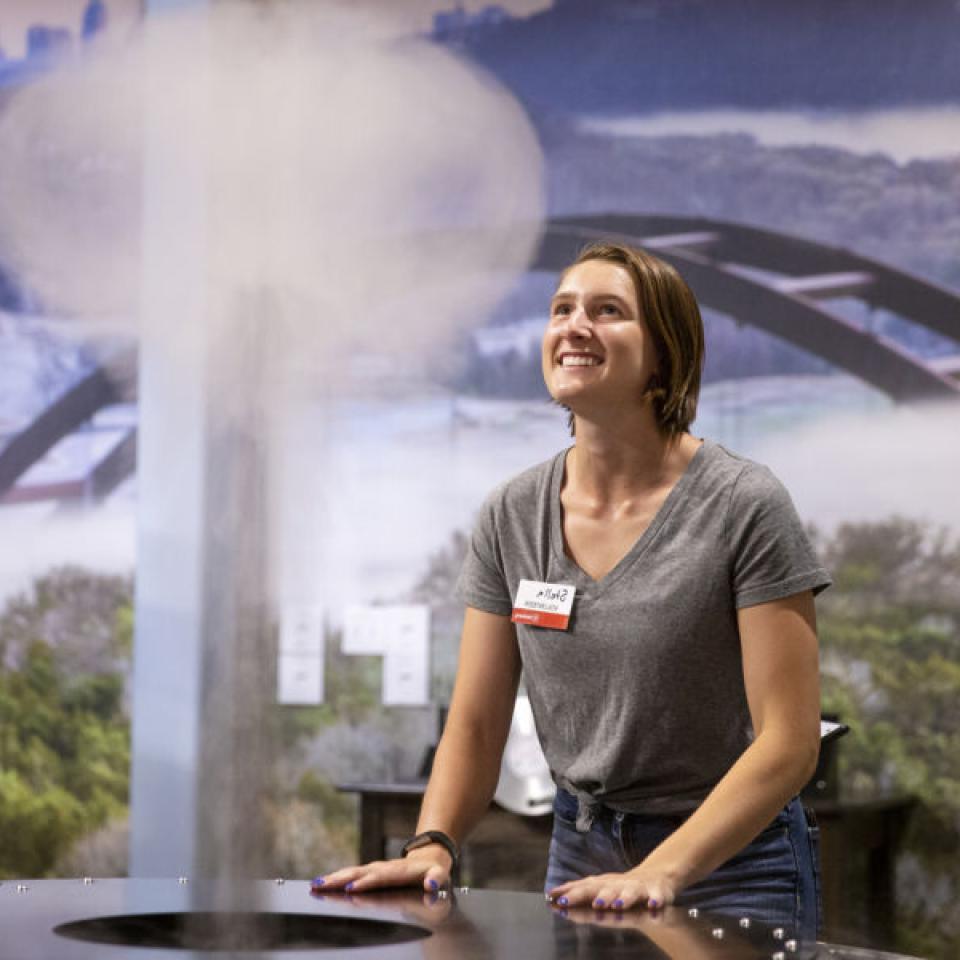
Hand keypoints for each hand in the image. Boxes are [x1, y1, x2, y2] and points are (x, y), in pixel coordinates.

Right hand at [313, 846, 452, 894]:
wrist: (429, 855)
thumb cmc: (434, 870)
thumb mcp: (440, 874)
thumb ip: (436, 878)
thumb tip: (431, 883)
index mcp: (399, 870)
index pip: (381, 877)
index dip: (366, 882)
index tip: (351, 887)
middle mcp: (384, 867)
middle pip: (360, 872)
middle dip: (341, 879)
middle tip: (323, 885)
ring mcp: (375, 868)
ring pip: (351, 872)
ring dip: (334, 879)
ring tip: (316, 885)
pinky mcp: (369, 872)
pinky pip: (350, 874)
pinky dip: (335, 878)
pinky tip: (320, 884)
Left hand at [548, 866, 678, 911]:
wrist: (656, 877)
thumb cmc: (622, 887)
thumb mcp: (601, 889)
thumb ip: (578, 893)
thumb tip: (551, 896)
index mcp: (604, 885)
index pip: (584, 888)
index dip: (569, 893)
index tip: (553, 898)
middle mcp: (619, 885)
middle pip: (604, 889)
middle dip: (591, 896)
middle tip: (583, 902)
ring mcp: (638, 887)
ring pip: (630, 892)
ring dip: (623, 898)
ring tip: (615, 905)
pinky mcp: (657, 891)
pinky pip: (657, 896)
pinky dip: (656, 900)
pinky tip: (653, 905)